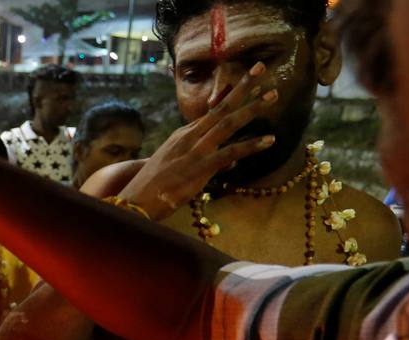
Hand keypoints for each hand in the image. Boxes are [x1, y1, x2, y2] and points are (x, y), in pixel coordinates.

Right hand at [119, 62, 280, 219]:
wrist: (135, 202)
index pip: (211, 112)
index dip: (230, 96)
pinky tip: (269, 140)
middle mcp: (189, 137)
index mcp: (182, 136)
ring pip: (228, 124)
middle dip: (243, 88)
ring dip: (251, 108)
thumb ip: (207, 163)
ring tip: (273, 95)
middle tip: (262, 68)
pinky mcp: (200, 167)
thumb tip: (230, 163)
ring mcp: (195, 150)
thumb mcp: (178, 170)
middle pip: (220, 108)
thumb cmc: (153, 189)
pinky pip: (230, 153)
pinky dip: (250, 146)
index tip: (246, 81)